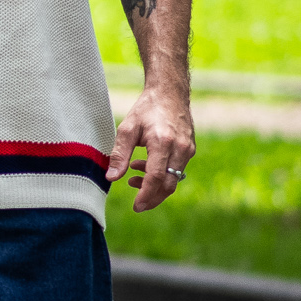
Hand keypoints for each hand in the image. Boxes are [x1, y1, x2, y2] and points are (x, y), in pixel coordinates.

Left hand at [107, 85, 194, 210]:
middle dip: (152, 197)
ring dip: (153, 185)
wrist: (170, 94)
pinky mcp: (189, 149)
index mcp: (163, 143)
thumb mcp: (127, 129)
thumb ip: (119, 154)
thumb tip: (111, 178)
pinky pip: (176, 169)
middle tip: (136, 204)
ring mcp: (187, 149)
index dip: (146, 195)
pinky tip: (142, 167)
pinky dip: (161, 174)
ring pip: (173, 179)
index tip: (136, 206)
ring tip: (132, 178)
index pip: (156, 177)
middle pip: (168, 184)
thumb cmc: (146, 110)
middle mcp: (180, 148)